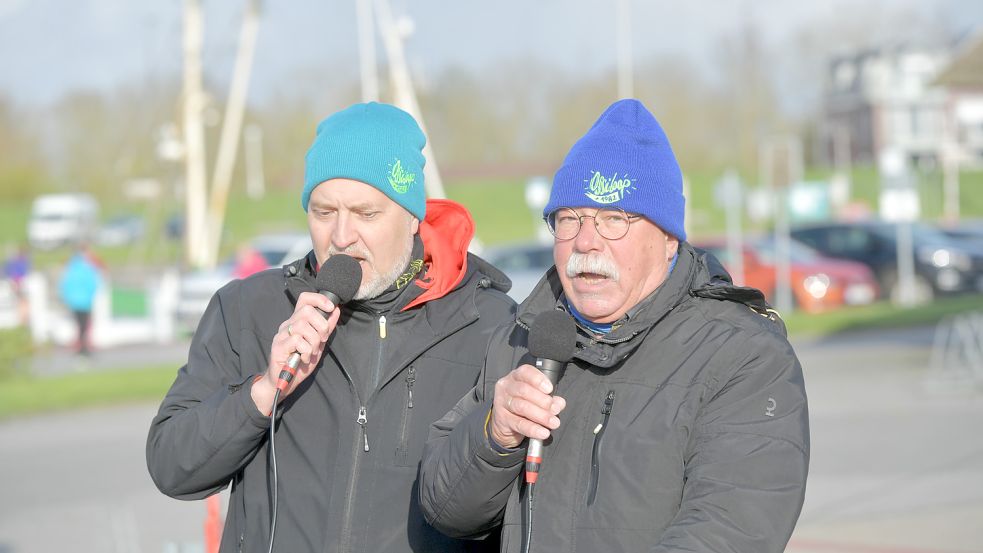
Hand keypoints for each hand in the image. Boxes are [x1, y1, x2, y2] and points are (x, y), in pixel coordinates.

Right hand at [251, 292, 340, 414]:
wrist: (285, 381)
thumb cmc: (301, 361)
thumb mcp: (318, 343)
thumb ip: (326, 327)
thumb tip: (336, 309)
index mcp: (297, 321)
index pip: (304, 299)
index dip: (319, 299)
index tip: (331, 307)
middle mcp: (287, 324)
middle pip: (306, 311)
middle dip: (321, 325)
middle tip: (322, 339)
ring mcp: (281, 335)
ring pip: (302, 326)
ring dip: (314, 341)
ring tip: (312, 352)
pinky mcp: (278, 347)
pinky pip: (297, 340)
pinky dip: (306, 350)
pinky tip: (304, 358)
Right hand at [489, 364, 565, 448]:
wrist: (505, 423)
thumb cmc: (523, 404)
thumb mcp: (536, 398)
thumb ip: (549, 398)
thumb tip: (559, 403)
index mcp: (516, 377)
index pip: (525, 372)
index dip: (538, 380)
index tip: (549, 389)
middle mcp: (507, 387)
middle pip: (524, 390)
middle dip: (543, 401)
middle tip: (555, 410)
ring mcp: (502, 402)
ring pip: (522, 407)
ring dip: (541, 415)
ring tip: (553, 422)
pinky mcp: (502, 419)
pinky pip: (519, 423)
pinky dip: (533, 429)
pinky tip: (543, 432)